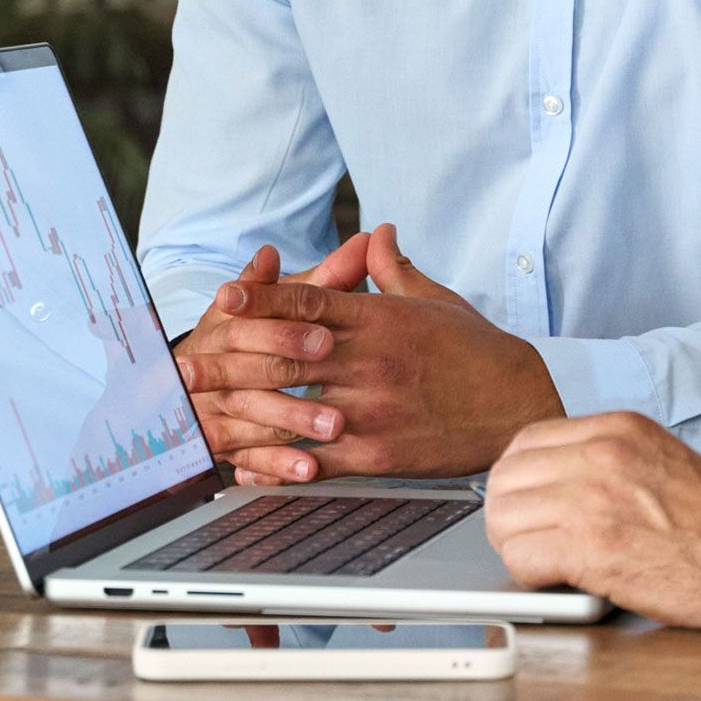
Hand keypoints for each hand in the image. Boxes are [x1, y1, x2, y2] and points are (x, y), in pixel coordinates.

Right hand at [173, 232, 371, 475]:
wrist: (194, 374)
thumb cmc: (262, 331)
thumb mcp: (288, 301)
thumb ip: (328, 276)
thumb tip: (371, 238)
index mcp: (229, 322)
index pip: (253, 322)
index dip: (288, 328)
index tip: (327, 336)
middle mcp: (214, 362)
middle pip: (251, 368)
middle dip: (290, 370)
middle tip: (332, 378)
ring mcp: (214, 406)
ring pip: (252, 415)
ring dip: (293, 421)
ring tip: (335, 428)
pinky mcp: (221, 443)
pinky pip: (248, 457)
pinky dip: (277, 464)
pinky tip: (310, 469)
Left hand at [190, 223, 564, 482]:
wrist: (518, 405)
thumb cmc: (477, 351)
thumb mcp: (436, 300)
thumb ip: (394, 269)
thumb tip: (376, 234)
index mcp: (382, 320)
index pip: (311, 303)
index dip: (263, 299)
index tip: (223, 297)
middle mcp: (371, 362)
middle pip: (286, 356)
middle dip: (229, 359)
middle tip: (182, 364)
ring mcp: (371, 411)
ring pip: (291, 411)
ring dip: (237, 416)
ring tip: (197, 419)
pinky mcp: (377, 455)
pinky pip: (314, 461)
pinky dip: (274, 464)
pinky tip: (244, 466)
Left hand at [483, 412, 700, 632]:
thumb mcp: (658, 458)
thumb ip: (604, 457)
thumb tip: (551, 479)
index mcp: (617, 427)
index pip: (525, 442)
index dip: (518, 480)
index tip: (527, 505)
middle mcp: (601, 453)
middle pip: (504, 478)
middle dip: (507, 515)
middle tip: (529, 541)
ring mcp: (594, 498)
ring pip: (503, 518)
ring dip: (515, 546)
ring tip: (545, 563)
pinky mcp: (593, 547)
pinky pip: (520, 557)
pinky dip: (529, 574)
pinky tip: (559, 579)